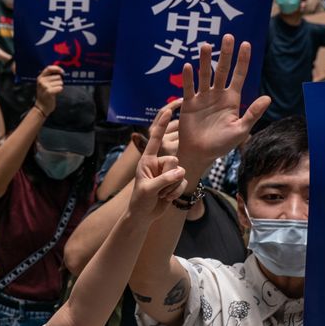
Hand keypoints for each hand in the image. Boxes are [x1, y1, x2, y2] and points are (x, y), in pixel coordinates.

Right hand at [33, 65, 64, 114]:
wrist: (41, 107)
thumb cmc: (44, 95)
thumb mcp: (44, 84)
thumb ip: (50, 77)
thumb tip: (61, 72)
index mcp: (40, 77)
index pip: (49, 68)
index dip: (57, 68)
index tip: (62, 72)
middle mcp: (41, 81)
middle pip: (58, 76)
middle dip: (59, 82)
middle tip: (53, 88)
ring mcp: (44, 86)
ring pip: (60, 82)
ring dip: (59, 87)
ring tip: (53, 91)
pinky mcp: (49, 91)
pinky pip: (60, 87)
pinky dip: (59, 90)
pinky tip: (55, 94)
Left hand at [128, 105, 187, 221]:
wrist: (144, 215)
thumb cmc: (140, 201)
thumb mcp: (149, 190)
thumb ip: (164, 179)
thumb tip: (181, 172)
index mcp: (147, 160)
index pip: (155, 139)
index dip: (162, 125)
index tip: (169, 110)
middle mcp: (158, 163)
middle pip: (174, 160)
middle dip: (168, 177)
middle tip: (157, 188)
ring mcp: (168, 172)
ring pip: (180, 172)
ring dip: (171, 187)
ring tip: (160, 194)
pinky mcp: (176, 181)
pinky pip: (184, 181)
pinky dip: (175, 192)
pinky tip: (166, 198)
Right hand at [177, 35, 270, 166]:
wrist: (201, 154)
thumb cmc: (222, 144)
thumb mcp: (241, 129)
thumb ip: (253, 113)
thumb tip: (268, 98)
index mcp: (232, 99)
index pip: (239, 75)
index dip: (243, 60)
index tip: (246, 44)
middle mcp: (217, 94)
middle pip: (222, 70)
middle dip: (225, 54)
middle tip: (228, 37)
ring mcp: (202, 98)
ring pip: (204, 75)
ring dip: (204, 61)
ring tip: (205, 45)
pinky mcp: (188, 104)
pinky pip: (188, 88)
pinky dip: (187, 78)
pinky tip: (187, 66)